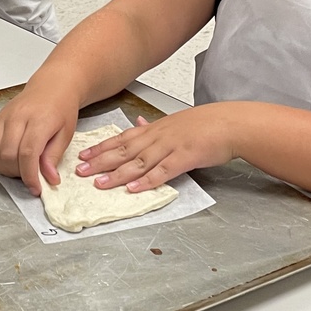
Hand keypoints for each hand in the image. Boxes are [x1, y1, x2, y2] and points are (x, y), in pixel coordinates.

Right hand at [0, 86, 79, 195]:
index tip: (36, 188)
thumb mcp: (66, 133)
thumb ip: (54, 156)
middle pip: (9, 155)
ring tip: (20, 167)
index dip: (30, 176)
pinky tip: (7, 160)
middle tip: (31, 175)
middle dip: (18, 173)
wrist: (51, 87)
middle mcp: (17, 117)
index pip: (27, 153)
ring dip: (5, 167)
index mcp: (39, 120)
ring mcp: (4, 117)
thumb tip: (48, 179)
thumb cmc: (60, 108)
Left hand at [76, 103, 238, 191]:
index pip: (121, 138)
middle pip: (124, 150)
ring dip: (117, 174)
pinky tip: (133, 188)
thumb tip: (138, 123)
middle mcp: (158, 137)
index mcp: (155, 129)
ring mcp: (171, 147)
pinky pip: (163, 171)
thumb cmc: (205, 124)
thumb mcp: (175, 121)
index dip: (101, 147)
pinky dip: (147, 180)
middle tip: (80, 171)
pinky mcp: (185, 158)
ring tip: (100, 183)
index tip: (83, 155)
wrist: (230, 123)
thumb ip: (154, 126)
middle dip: (100, 161)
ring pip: (138, 161)